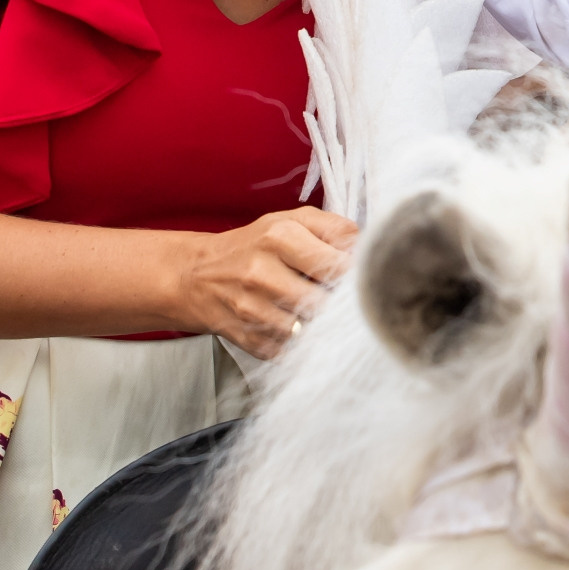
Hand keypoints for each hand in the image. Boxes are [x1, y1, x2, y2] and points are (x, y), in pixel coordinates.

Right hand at [170, 206, 357, 357]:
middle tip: (341, 297)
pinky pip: (289, 348)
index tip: (360, 277)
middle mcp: (262, 272)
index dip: (357, 274)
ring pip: (310, 328)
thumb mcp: (291, 221)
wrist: (197, 276)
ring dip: (319, 323)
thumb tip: (371, 248)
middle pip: (327, 301)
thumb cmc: (254, 246)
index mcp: (280, 236)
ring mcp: (251, 309)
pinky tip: (291, 324)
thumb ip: (335, 228)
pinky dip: (297, 341)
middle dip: (340, 303)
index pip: (340, 264)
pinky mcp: (246, 337)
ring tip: (313, 309)